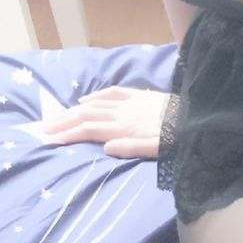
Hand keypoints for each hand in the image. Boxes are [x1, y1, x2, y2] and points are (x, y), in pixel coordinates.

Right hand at [39, 86, 173, 159]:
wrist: (198, 116)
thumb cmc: (179, 138)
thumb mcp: (159, 149)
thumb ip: (132, 148)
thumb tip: (105, 148)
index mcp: (125, 128)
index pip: (89, 130)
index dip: (68, 134)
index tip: (50, 140)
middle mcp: (123, 113)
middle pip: (86, 116)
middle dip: (63, 122)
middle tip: (43, 128)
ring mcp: (130, 103)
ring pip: (95, 104)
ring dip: (73, 110)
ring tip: (57, 116)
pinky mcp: (139, 96)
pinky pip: (112, 93)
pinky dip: (95, 97)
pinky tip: (84, 101)